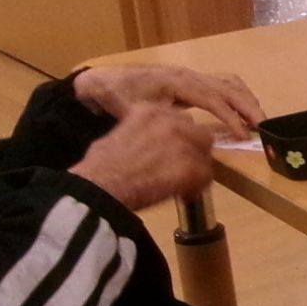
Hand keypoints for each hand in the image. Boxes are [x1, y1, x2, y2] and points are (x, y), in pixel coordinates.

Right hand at [71, 105, 215, 208]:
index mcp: (150, 110)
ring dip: (196, 168)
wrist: (100, 185)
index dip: (178, 138)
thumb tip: (148, 143)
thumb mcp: (117, 134)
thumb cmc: (99, 166)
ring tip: (182, 183)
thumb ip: (140, 132)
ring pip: (204, 154)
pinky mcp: (191, 165)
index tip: (170, 152)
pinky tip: (182, 195)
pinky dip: (196, 188)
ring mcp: (183, 142)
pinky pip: (206, 176)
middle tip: (180, 168)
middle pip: (198, 133)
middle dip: (192, 151)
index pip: (179, 119)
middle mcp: (171, 120)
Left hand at [75, 64, 262, 139]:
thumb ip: (161, 122)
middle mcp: (189, 75)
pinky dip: (238, 95)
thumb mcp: (136, 112)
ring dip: (246, 100)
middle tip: (264, 126)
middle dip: (248, 106)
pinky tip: (244, 110)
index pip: (212, 98)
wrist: (107, 81)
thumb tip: (186, 135)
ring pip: (229, 82)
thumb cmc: (120, 97)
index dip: (230, 116)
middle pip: (228, 87)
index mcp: (178, 82)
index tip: (243, 134)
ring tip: (259, 120)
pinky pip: (223, 83)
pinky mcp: (193, 80)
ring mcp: (192, 75)